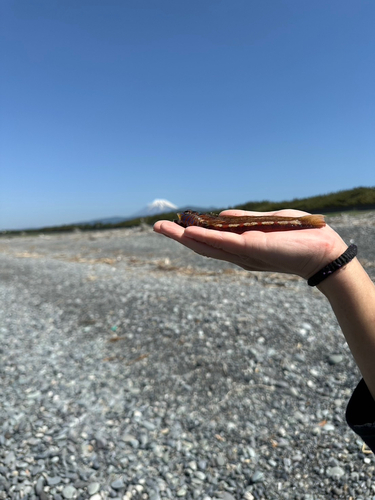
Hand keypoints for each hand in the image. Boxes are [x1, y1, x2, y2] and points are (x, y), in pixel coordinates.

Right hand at [154, 209, 347, 279]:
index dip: (192, 233)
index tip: (176, 224)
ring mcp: (245, 254)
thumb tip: (222, 216)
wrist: (325, 252)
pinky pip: (227, 243)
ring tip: (164, 228)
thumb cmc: (300, 237)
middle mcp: (239, 254)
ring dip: (185, 237)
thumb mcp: (269, 223)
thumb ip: (246, 220)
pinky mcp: (254, 249)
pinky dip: (208, 237)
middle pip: (204, 246)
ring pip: (209, 246)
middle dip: (179, 237)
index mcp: (242, 247)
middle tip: (157, 226)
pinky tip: (190, 232)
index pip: (212, 241)